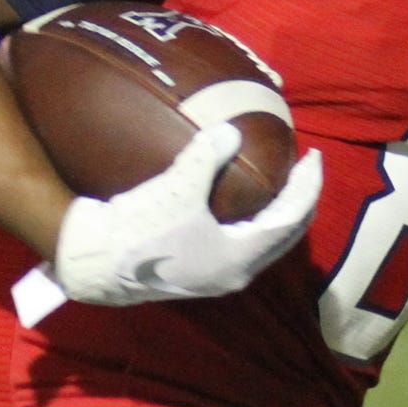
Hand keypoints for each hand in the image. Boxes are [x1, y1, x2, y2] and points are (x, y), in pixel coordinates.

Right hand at [51, 124, 321, 305]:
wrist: (94, 264)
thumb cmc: (140, 231)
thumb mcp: (177, 189)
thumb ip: (207, 157)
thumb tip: (231, 131)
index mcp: (240, 258)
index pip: (291, 219)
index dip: (307, 186)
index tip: (314, 157)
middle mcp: (234, 272)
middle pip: (283, 235)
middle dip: (298, 200)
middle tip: (304, 168)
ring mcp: (214, 275)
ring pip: (262, 243)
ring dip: (275, 213)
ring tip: (280, 183)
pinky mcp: (195, 270)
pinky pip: (240, 244)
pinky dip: (251, 221)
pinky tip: (239, 201)